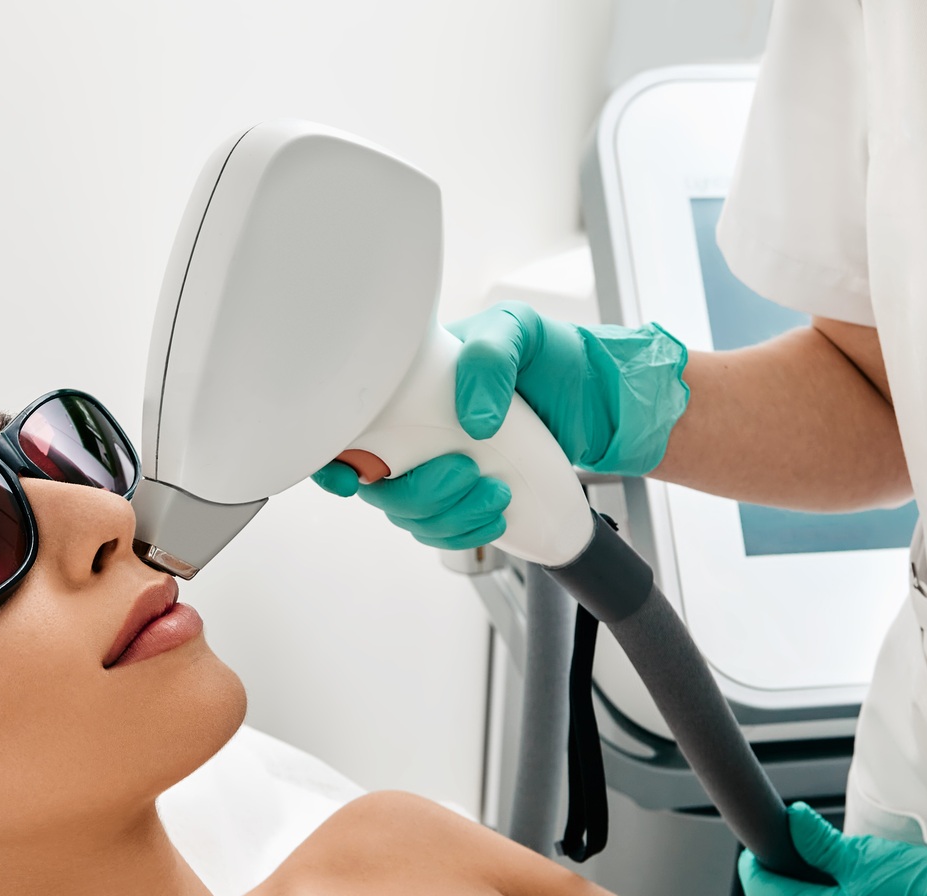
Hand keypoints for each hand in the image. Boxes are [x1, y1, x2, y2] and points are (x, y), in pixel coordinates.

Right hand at [311, 303, 689, 550]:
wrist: (594, 403)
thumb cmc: (549, 356)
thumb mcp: (519, 331)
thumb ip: (491, 357)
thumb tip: (472, 418)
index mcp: (405, 387)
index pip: (343, 429)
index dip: (331, 461)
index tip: (351, 478)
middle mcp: (410, 430)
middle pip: (375, 486)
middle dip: (417, 495)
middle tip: (467, 473)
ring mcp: (431, 467)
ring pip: (408, 516)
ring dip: (448, 517)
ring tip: (496, 494)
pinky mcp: (459, 498)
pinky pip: (439, 532)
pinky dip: (465, 532)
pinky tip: (494, 514)